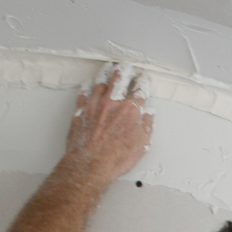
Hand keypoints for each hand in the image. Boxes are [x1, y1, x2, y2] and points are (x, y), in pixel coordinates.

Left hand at [62, 64, 153, 188]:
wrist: (91, 164)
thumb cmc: (116, 158)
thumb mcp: (142, 145)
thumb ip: (147, 126)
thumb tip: (149, 114)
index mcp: (131, 110)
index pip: (140, 89)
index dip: (143, 81)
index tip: (143, 79)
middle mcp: (114, 102)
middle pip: (120, 78)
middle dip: (126, 70)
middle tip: (127, 66)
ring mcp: (96, 104)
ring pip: (102, 80)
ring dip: (107, 72)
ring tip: (109, 67)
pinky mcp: (82, 109)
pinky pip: (84, 91)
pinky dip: (88, 84)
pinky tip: (90, 82)